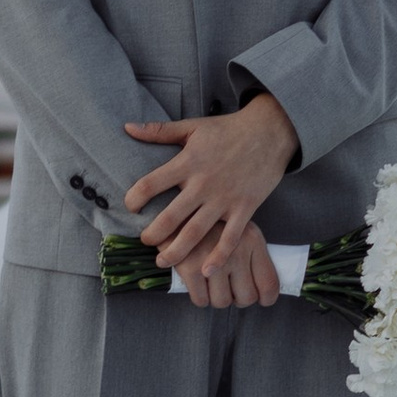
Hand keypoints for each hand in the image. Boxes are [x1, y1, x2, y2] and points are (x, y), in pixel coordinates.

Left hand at [122, 91, 298, 285]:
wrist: (270, 131)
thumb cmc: (228, 129)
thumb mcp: (192, 126)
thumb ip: (159, 130)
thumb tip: (127, 127)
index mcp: (187, 162)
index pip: (150, 184)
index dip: (134, 199)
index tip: (130, 207)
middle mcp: (203, 184)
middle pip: (170, 217)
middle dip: (152, 234)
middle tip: (145, 242)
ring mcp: (224, 198)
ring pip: (195, 233)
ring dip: (176, 251)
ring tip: (163, 261)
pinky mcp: (245, 208)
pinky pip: (230, 238)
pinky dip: (218, 256)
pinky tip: (205, 270)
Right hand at [179, 222, 283, 308]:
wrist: (175, 210)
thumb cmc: (212, 225)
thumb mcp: (240, 230)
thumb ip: (253, 255)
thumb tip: (264, 290)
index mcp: (252, 240)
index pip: (269, 282)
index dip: (267, 298)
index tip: (260, 299)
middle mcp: (236, 251)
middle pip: (247, 297)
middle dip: (239, 299)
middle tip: (231, 290)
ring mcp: (212, 260)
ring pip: (222, 302)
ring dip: (217, 298)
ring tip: (213, 285)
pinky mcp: (190, 268)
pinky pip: (201, 300)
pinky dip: (200, 298)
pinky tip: (199, 286)